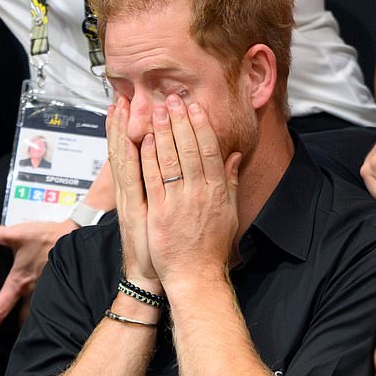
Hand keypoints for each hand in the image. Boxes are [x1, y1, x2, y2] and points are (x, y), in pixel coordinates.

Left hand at [0, 218, 76, 343]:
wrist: (78, 237)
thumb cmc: (50, 238)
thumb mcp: (18, 233)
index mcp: (19, 282)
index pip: (0, 309)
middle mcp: (34, 291)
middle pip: (22, 318)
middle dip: (17, 328)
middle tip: (11, 336)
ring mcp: (49, 290)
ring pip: (39, 313)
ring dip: (34, 319)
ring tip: (32, 325)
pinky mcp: (61, 287)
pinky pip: (52, 304)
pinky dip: (47, 308)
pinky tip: (48, 307)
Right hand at [107, 97, 159, 292]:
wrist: (158, 277)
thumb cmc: (165, 246)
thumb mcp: (163, 213)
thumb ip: (168, 188)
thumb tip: (172, 168)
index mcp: (140, 191)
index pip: (134, 152)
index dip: (128, 129)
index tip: (129, 105)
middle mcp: (132, 192)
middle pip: (125, 150)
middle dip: (123, 123)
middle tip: (121, 96)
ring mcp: (133, 200)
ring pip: (126, 159)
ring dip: (124, 132)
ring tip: (121, 107)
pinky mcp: (139, 211)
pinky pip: (137, 181)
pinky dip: (137, 160)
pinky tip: (139, 140)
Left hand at [142, 95, 240, 283]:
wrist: (195, 275)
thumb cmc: (212, 247)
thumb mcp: (229, 213)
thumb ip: (230, 182)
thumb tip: (233, 157)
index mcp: (218, 192)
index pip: (210, 151)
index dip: (201, 127)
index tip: (194, 108)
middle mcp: (199, 194)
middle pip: (189, 150)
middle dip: (180, 122)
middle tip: (173, 99)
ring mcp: (178, 202)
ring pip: (170, 160)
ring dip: (162, 132)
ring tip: (157, 110)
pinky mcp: (158, 212)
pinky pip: (152, 179)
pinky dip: (147, 157)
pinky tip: (143, 139)